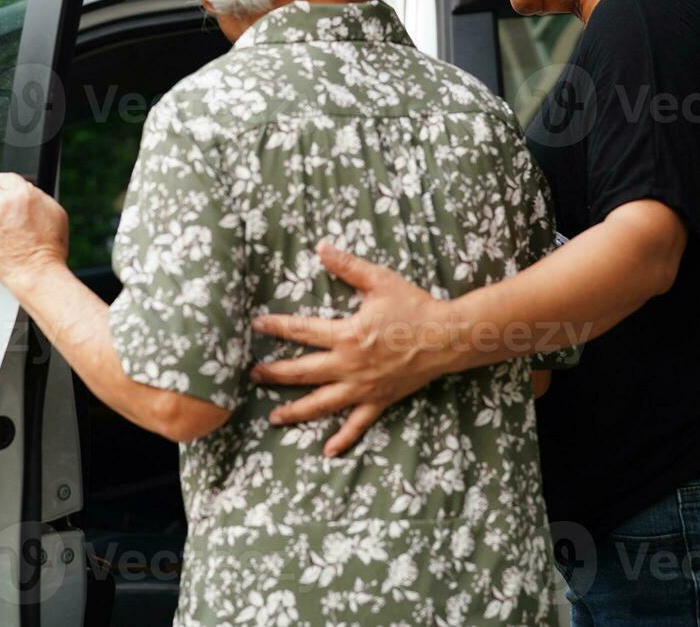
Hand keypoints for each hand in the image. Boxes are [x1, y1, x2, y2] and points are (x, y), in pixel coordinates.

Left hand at [0, 172, 69, 294]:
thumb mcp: (54, 212)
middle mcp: (3, 202)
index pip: (2, 178)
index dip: (4, 189)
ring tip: (3, 234)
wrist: (38, 272)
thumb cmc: (50, 247)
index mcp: (23, 192)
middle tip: (6, 220)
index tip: (5, 197)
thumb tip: (26, 190)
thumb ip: (36, 196)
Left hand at [250, 241, 457, 456]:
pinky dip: (343, 438)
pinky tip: (327, 451)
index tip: (256, 325)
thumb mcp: (380, 281)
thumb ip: (348, 267)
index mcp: (346, 335)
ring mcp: (363, 387)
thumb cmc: (414, 307)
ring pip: (322, 404)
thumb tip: (321, 247)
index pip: (302, 331)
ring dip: (295, 412)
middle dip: (275, 374)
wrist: (447, 338)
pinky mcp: (379, 400)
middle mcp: (349, 365)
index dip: (277, 327)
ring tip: (273, 417)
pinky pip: (358, 424)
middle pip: (302, 372)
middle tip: (253, 376)